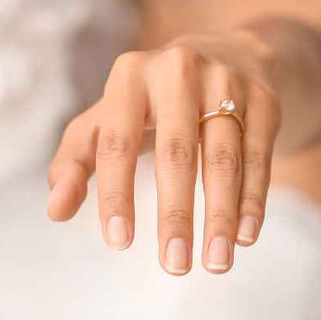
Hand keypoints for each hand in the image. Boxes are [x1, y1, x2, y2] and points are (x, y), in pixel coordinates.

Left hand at [46, 29, 281, 275]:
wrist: (221, 53)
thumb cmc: (147, 103)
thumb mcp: (105, 121)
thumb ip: (74, 163)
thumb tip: (56, 211)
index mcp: (129, 76)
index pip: (117, 141)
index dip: (116, 193)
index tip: (118, 242)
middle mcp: (178, 71)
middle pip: (176, 152)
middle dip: (175, 214)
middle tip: (174, 265)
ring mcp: (226, 81)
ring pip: (223, 158)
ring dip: (219, 216)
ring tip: (216, 263)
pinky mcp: (264, 99)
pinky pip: (258, 156)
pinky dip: (252, 200)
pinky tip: (244, 237)